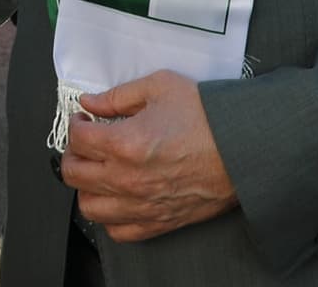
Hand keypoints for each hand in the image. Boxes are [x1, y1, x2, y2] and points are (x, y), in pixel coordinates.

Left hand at [58, 70, 237, 241]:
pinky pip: (118, 230)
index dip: (75, 124)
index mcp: (124, 143)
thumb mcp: (160, 87)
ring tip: (97, 170)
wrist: (244, 146)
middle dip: (73, 153)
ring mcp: (141, 204)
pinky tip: (116, 197)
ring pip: (89, 206)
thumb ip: (118, 96)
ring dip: (86, 186)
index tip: (84, 119)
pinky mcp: (159, 221)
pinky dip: (109, 216)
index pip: (77, 139)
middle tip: (85, 142)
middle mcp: (127, 179)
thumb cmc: (208, 116)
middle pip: (74, 173)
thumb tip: (90, 103)